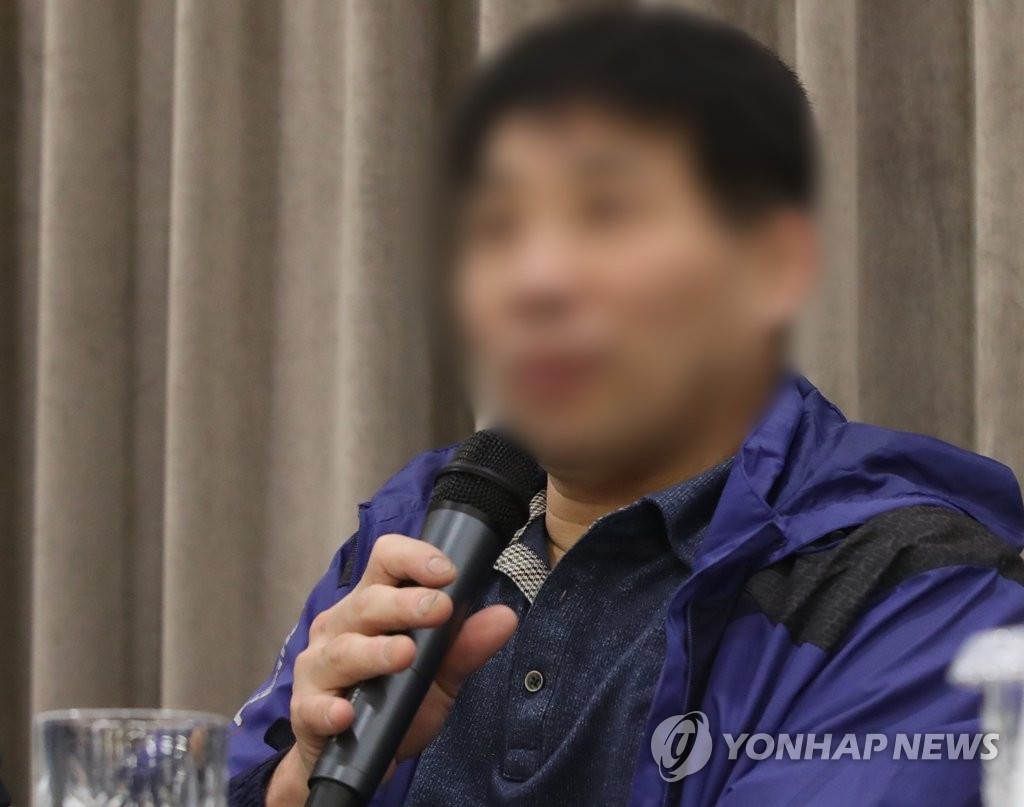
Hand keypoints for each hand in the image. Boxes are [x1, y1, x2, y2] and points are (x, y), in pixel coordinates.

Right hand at [266, 533, 517, 806]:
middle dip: (404, 603)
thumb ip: (466, 646)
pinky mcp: (306, 710)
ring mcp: (320, 666)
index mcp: (374, 604)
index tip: (447, 571)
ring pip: (343, 651)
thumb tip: (505, 617)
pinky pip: (314, 707)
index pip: (386, 561)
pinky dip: (330, 710)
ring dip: (375, 652)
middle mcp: (342, 626)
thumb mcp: (439, 674)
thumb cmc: (394, 700)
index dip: (413, 558)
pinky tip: (346, 714)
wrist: (357, 757)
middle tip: (438, 609)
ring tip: (404, 654)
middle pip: (368, 602)